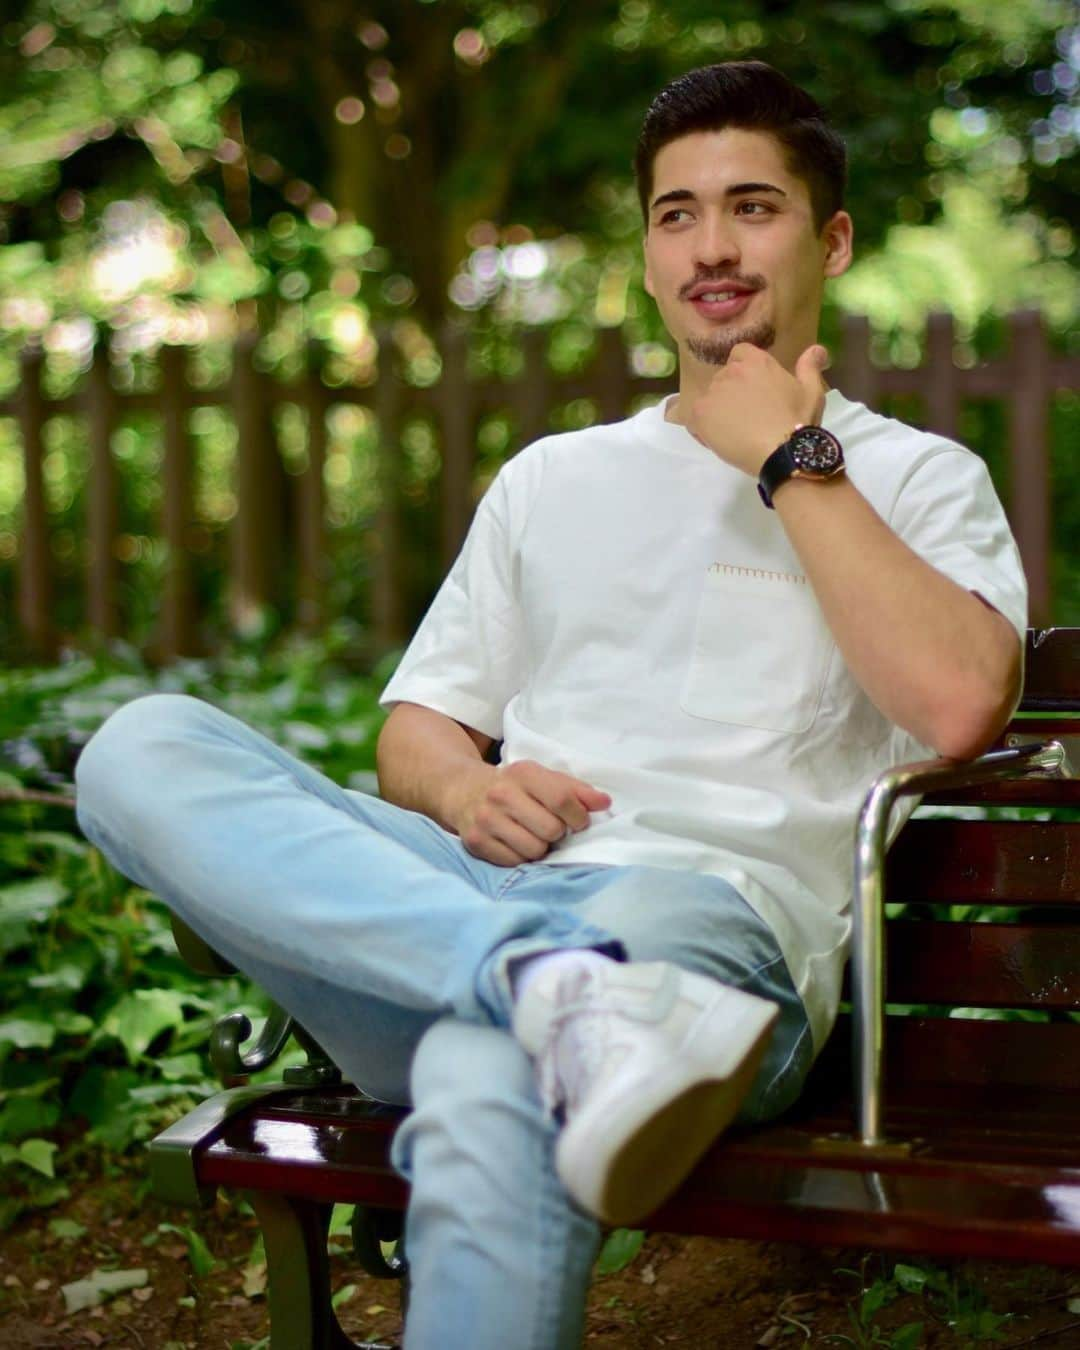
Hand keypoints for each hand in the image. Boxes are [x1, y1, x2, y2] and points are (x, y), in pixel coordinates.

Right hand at [452, 760, 610, 866]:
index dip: (578, 816)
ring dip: (540, 847)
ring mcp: (486, 819)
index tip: (579, 821)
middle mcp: (501, 794)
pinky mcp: (475, 842)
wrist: (464, 790)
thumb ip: (576, 790)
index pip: (562, 799)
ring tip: (532, 835)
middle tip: (550, 828)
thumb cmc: (514, 786)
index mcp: (523, 773)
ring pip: (534, 850)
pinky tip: (516, 843)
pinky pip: (514, 862)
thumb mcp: (543, 778)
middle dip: (558, 833)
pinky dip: (521, 857)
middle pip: (551, 830)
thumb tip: (604, 803)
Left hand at [685, 343, 829, 476]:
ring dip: (718, 410)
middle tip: (748, 415)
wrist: (781, 451)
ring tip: (735, 431)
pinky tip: (720, 439)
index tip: (754, 390)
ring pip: (709, 398)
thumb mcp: (811, 391)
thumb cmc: (798, 421)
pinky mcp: (699, 415)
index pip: (740, 354)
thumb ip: (809, 366)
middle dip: (732, 392)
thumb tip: (817, 349)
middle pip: (724, 377)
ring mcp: (712, 393)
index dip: (744, 371)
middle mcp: (730, 372)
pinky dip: (703, 428)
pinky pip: (694, 418)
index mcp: (755, 361)